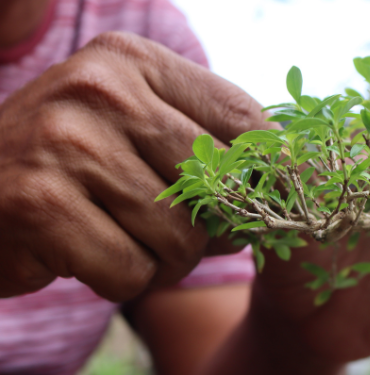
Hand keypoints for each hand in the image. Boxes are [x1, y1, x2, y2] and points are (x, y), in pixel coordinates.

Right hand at [0, 32, 268, 300]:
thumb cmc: (66, 168)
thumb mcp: (129, 127)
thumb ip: (200, 140)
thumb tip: (290, 182)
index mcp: (130, 60)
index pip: (241, 116)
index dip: (271, 170)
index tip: (278, 200)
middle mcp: (99, 90)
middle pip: (215, 184)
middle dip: (210, 229)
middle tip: (176, 236)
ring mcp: (64, 144)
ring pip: (179, 235)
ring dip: (163, 261)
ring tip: (121, 241)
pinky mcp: (40, 206)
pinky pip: (131, 271)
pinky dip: (122, 281)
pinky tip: (85, 257)